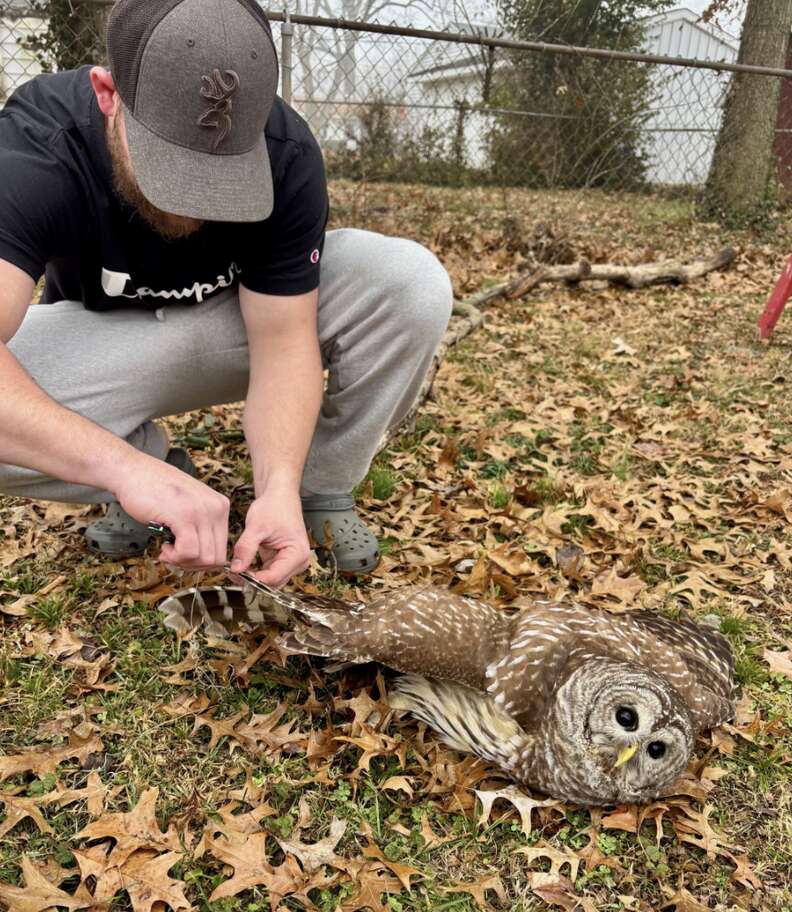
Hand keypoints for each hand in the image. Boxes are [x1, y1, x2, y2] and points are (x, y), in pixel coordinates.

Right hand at [113, 453, 229, 568]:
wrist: (132, 471)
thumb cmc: (156, 491)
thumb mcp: (189, 507)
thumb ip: (201, 528)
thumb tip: (205, 561)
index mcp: (220, 506)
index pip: (223, 550)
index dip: (202, 561)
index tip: (184, 556)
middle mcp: (216, 508)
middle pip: (216, 558)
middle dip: (193, 565)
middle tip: (174, 556)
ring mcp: (202, 512)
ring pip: (204, 558)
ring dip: (183, 562)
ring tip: (167, 550)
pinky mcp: (184, 516)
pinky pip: (189, 552)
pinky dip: (175, 557)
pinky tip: (164, 547)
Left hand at [230, 488, 309, 586]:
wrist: (279, 496)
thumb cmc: (274, 507)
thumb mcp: (257, 527)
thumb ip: (246, 549)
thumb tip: (236, 570)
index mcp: (297, 554)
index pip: (273, 578)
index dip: (253, 579)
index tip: (235, 573)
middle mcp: (298, 562)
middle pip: (272, 582)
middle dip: (252, 579)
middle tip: (232, 570)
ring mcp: (290, 563)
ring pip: (269, 580)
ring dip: (252, 577)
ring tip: (235, 566)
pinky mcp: (282, 561)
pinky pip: (267, 573)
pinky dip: (254, 571)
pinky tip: (242, 563)